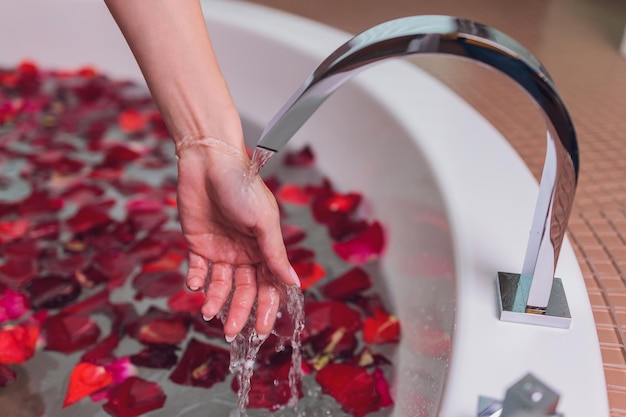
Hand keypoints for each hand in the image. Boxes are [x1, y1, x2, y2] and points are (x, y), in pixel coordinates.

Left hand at [175, 138, 299, 340]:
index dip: (268, 308)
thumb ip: (275, 254)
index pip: (269, 285)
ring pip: (220, 285)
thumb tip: (294, 284)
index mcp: (265, 248)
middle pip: (244, 290)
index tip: (264, 330)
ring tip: (209, 312)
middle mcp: (245, 252)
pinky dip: (196, 281)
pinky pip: (198, 270)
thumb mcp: (264, 221)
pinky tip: (195, 286)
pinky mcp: (198, 244)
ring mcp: (221, 249)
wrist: (208, 161)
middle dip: (239, 311)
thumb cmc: (242, 186)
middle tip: (232, 332)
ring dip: (216, 300)